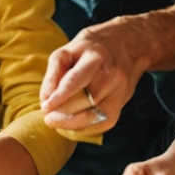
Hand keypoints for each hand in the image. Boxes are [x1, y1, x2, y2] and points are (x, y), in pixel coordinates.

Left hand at [39, 17, 150, 133]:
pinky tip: (72, 125)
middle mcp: (111, 74)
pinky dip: (84, 129)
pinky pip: (101, 124)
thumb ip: (55, 72)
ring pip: (93, 116)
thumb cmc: (91, 48)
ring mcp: (119, 91)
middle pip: (85, 101)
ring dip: (71, 124)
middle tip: (48, 116)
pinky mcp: (121, 104)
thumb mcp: (69, 49)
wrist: (129, 45)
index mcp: (96, 55)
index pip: (76, 80)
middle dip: (63, 113)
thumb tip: (46, 100)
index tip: (45, 108)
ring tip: (57, 121)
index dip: (59, 97)